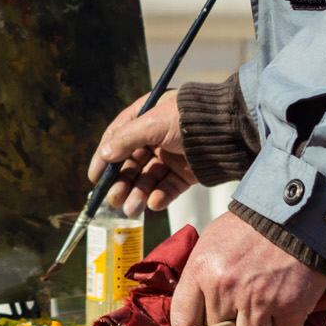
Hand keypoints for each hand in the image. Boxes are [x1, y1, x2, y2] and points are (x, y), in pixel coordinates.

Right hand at [86, 92, 197, 216]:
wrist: (231, 131)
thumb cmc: (190, 119)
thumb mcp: (154, 124)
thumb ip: (126, 139)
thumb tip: (104, 155)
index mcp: (146, 117)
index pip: (117, 138)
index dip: (104, 158)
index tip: (94, 178)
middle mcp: (156, 137)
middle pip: (131, 163)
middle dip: (122, 183)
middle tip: (113, 200)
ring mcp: (170, 156)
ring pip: (147, 179)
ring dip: (137, 194)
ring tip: (132, 208)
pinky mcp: (185, 173)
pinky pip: (167, 188)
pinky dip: (159, 197)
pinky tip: (154, 203)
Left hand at [171, 211, 325, 325]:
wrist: (297, 214)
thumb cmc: (252, 228)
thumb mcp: (213, 243)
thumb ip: (199, 280)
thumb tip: (193, 321)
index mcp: (201, 270)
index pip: (183, 324)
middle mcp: (225, 288)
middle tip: (239, 319)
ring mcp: (258, 300)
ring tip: (262, 316)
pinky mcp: (290, 308)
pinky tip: (284, 308)